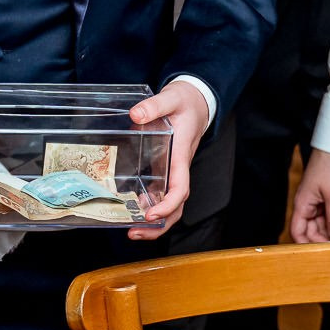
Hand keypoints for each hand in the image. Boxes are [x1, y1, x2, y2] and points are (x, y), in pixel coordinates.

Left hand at [128, 79, 209, 238]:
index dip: (168, 205)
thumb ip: (154, 105)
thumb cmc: (186, 101)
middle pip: (177, 208)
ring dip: (155, 223)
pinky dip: (151, 209)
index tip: (151, 215)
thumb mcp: (171, 97)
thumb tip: (136, 115)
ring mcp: (173, 172)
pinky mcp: (167, 170)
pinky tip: (134, 213)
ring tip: (132, 231)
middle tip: (134, 233)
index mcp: (181, 155)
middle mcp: (179, 169)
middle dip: (159, 226)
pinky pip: (162, 195)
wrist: (197, 101)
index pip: (180, 188)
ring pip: (171, 206)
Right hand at [289, 149, 329, 242]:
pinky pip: (328, 217)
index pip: (297, 230)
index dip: (304, 243)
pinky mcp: (325, 199)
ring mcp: (316, 202)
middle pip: (309, 230)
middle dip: (322, 240)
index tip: (318, 253)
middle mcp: (307, 205)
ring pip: (320, 225)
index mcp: (302, 204)